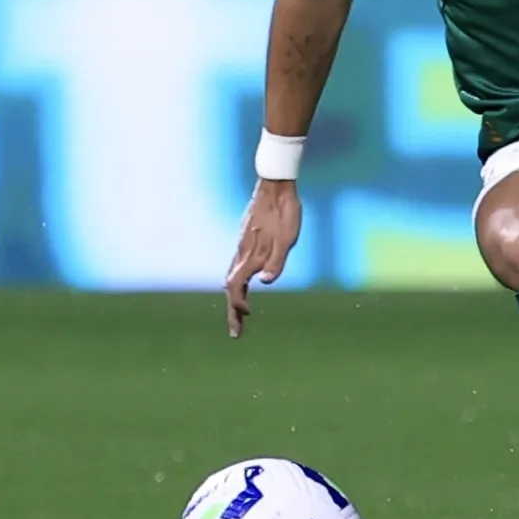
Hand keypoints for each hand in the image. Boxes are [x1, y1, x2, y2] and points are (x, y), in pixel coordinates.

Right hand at [222, 178, 302, 337]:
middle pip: (231, 287)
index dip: (238, 304)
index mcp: (250, 254)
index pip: (236, 287)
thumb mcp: (287, 238)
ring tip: (241, 314)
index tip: (247, 315)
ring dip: (235, 298)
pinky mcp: (245, 238)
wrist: (276, 186)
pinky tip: (245, 283)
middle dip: (233, 311)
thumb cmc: (285, 212)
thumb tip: (265, 282)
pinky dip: (238, 282)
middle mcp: (241, 252)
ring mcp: (242, 244)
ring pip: (232, 276)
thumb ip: (276, 260)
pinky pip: (237, 266)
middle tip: (236, 333)